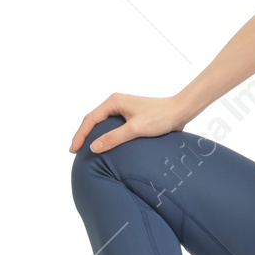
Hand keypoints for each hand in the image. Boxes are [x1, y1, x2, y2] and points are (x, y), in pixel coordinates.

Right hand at [70, 92, 191, 154]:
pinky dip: (107, 136)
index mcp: (114, 102)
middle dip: (84, 135)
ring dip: (95, 136)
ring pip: (103, 124)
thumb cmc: (160, 117)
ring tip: (87, 150)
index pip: (90, 119)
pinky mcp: (132, 117)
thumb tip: (93, 147)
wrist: (181, 111)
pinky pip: (114, 127)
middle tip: (76, 152)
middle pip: (94, 121)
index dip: (79, 135)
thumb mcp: (135, 129)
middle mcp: (117, 103)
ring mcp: (124, 110)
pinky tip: (106, 147)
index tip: (73, 150)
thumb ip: (114, 138)